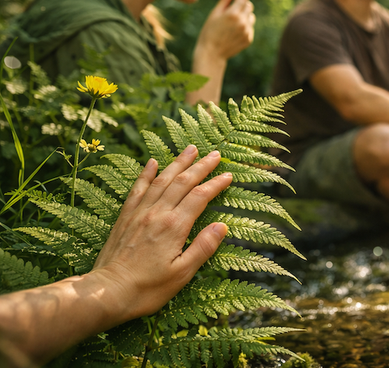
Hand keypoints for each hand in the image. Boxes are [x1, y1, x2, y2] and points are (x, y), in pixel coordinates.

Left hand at [90, 145, 231, 322]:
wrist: (107, 293)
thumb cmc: (147, 289)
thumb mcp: (182, 274)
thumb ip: (203, 248)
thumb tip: (222, 226)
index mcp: (174, 226)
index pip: (200, 197)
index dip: (216, 184)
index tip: (228, 175)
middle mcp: (157, 213)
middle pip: (183, 182)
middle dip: (201, 166)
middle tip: (215, 153)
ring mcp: (139, 213)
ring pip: (162, 180)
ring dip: (177, 163)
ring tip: (190, 148)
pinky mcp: (125, 217)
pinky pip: (137, 189)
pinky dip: (146, 174)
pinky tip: (152, 162)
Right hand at [195, 0, 255, 61]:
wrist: (212, 53)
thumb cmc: (209, 31)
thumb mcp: (215, 14)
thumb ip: (224, 0)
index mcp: (233, 14)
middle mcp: (242, 22)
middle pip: (249, 6)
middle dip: (242, 4)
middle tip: (233, 7)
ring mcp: (247, 31)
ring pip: (251, 16)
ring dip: (245, 15)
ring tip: (233, 20)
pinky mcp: (249, 39)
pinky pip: (250, 27)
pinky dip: (244, 26)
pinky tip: (233, 31)